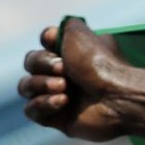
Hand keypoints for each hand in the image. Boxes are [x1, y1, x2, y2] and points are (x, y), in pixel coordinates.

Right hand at [19, 20, 129, 141]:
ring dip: (41, 84)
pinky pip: (31, 110)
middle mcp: (65, 73)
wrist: (118, 98)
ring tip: (64, 87)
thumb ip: (67, 26)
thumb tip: (56, 31)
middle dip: (43, 64)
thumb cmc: (101, 64)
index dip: (46, 45)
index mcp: (73, 54)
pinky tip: (63, 102)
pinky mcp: (57, 118)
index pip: (43, 44)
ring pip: (25, 86)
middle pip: (30, 63)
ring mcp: (59, 95)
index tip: (56, 44)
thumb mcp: (82, 35)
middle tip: (64, 70)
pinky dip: (43, 103)